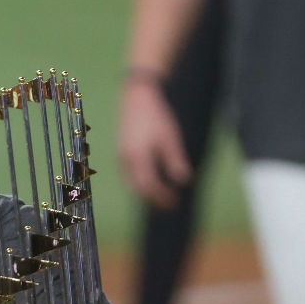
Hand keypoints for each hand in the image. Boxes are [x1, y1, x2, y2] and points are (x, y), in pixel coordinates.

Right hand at [116, 78, 190, 209]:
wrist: (136, 98)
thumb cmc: (156, 116)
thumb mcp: (170, 137)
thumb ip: (175, 159)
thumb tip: (183, 180)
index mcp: (138, 157)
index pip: (149, 185)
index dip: (161, 197)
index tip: (175, 202)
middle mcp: (125, 160)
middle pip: (138, 188)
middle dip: (153, 199)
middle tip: (170, 205)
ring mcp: (120, 157)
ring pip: (131, 183)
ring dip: (146, 192)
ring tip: (161, 197)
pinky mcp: (120, 152)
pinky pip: (129, 175)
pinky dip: (140, 182)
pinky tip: (151, 181)